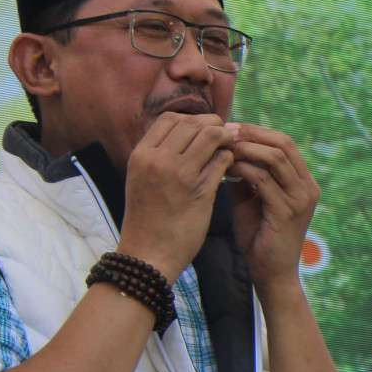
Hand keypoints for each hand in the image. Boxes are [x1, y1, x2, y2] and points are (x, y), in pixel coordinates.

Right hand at [121, 112, 234, 276]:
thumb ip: (157, 156)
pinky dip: (231, 160)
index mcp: (140, 155)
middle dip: (214, 126)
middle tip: (225, 138)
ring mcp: (179, 174)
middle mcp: (158, 160)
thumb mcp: (141, 180)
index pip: (170, 118)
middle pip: (193, 123)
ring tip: (230, 151)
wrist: (148, 253)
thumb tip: (182, 135)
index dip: (192, 120)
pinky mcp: (201, 191)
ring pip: (212, 136)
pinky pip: (223, 161)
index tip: (203, 130)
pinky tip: (230, 169)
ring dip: (226, 140)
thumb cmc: (147, 218)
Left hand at [224, 124, 321, 295]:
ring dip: (245, 149)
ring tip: (223, 149)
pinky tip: (225, 170)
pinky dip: (242, 170)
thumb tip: (224, 149)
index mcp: (303, 182)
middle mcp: (308, 188)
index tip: (229, 129)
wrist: (270, 272)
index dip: (256, 131)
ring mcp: (300, 199)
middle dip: (251, 134)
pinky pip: (263, 180)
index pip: (284, 142)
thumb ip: (245, 176)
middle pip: (283, 143)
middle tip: (224, 132)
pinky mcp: (287, 212)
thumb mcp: (252, 200)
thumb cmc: (260, 237)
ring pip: (275, 158)